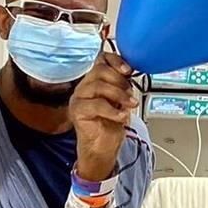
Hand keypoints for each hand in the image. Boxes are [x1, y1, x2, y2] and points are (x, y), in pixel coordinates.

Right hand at [69, 53, 138, 180]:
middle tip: (130, 93)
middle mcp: (84, 87)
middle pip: (100, 70)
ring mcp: (78, 98)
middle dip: (120, 81)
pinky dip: (113, 110)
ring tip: (129, 105)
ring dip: (119, 95)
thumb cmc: (110, 125)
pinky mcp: (77, 111)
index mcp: (95, 81)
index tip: (128, 70)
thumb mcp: (122, 101)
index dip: (116, 60)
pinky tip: (121, 116)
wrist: (102, 149)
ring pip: (98, 85)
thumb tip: (131, 75)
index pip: (102, 59)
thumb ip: (123, 86)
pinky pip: (96, 104)